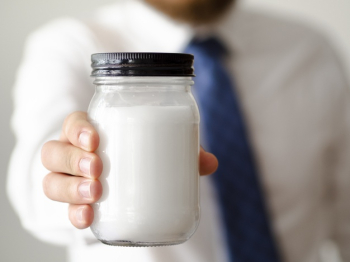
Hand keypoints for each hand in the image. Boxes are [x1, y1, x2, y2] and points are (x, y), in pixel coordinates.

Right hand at [41, 111, 217, 228]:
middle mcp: (74, 154)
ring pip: (51, 181)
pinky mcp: (75, 203)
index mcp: (91, 133)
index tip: (95, 139)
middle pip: (55, 152)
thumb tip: (211, 163)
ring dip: (69, 189)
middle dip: (73, 159)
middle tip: (98, 168)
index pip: (74, 123)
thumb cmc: (138, 156)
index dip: (78, 129)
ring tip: (94, 195)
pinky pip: (63, 209)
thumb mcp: (159, 150)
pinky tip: (87, 218)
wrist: (124, 182)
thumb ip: (181, 152)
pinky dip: (73, 214)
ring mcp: (70, 180)